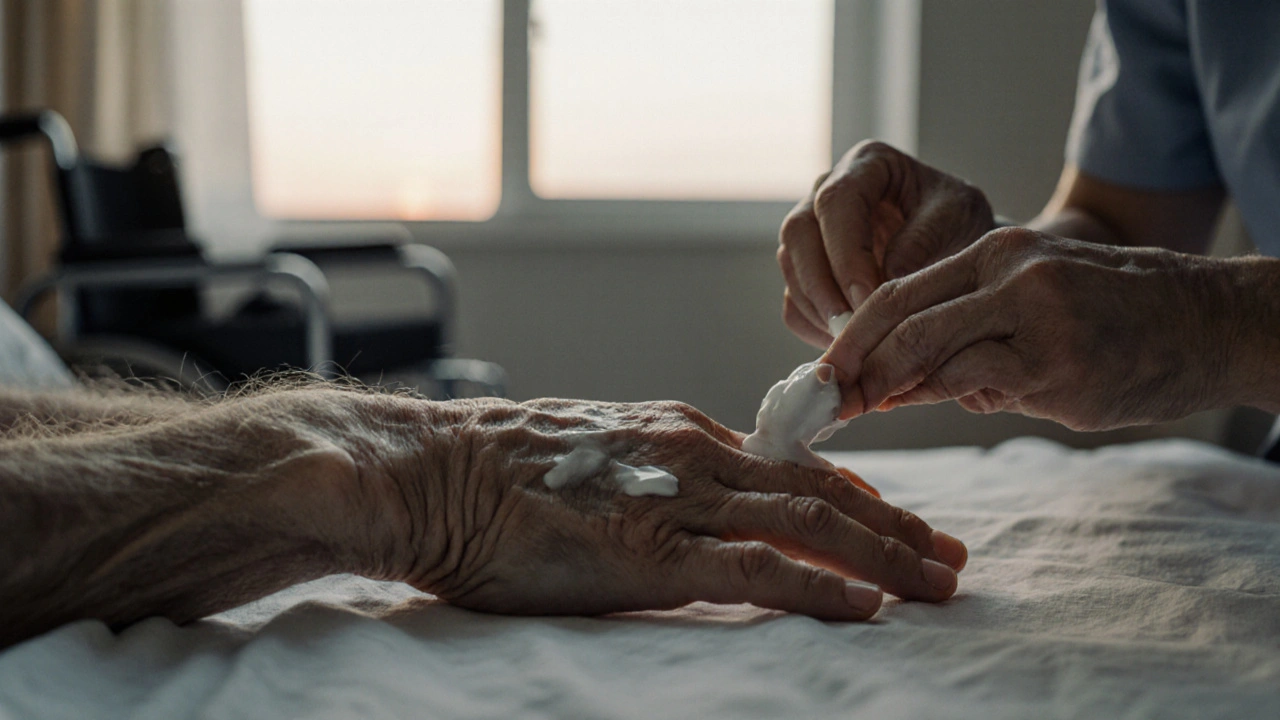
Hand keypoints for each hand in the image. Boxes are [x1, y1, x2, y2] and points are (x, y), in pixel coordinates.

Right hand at [365, 398, 966, 620]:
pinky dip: (818, 586)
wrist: (428, 472)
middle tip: (954, 558)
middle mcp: (693, 454)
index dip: (858, 499)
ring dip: (883, 554)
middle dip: (896, 527)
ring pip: (806, 522)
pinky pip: (754, 565)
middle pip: (821, 491)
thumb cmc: (493, 477)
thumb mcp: (591, 461)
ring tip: (939, 583)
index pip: (792, 468)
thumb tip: (689, 515)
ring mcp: (676, 498)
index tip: (902, 525)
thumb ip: (651, 480)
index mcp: (679, 435)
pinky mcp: (650, 548)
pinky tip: (866, 606)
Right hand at [778, 140, 993, 347]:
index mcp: (866, 164)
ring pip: (790, 268)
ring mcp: (811, 231)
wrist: (958, 245)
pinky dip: (814, 327)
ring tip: (855, 341)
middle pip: (798, 233)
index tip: (869, 297)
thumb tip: (885, 277)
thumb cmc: (959, 221)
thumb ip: (924, 239)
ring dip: (817, 309)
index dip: (846, 253)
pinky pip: (794, 300)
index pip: (836, 203)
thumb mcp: (959, 217)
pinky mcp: (807, 270)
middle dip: (821, 286)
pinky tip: (849, 344)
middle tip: (850, 328)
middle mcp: (827, 191)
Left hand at [823, 228, 1239, 430]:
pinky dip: (951, 400)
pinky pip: (985, 387)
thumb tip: (908, 383)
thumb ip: (971, 332)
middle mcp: (1011, 276)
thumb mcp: (1037, 300)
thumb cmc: (1117, 314)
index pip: (899, 291)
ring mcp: (1038, 320)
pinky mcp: (1062, 368)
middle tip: (823, 401)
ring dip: (889, 388)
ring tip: (862, 409)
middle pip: (902, 318)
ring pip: (935, 354)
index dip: (852, 334)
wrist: (1211, 321)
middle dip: (853, 364)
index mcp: (997, 253)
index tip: (822, 371)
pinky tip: (940, 405)